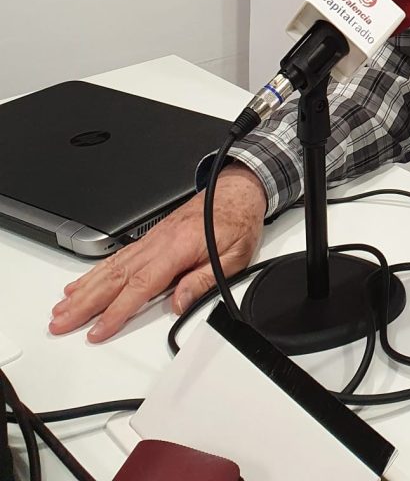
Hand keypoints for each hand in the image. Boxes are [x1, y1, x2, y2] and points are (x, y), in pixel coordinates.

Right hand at [48, 164, 267, 341]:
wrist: (237, 191)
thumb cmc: (237, 221)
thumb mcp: (234, 256)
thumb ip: (204, 281)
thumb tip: (180, 305)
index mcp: (178, 248)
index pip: (141, 286)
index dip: (117, 311)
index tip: (97, 330)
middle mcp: (159, 243)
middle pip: (115, 277)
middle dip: (86, 303)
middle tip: (61, 322)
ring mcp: (151, 240)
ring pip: (111, 267)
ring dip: (85, 289)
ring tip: (62, 308)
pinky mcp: (151, 238)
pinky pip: (118, 257)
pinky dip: (96, 271)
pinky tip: (82, 284)